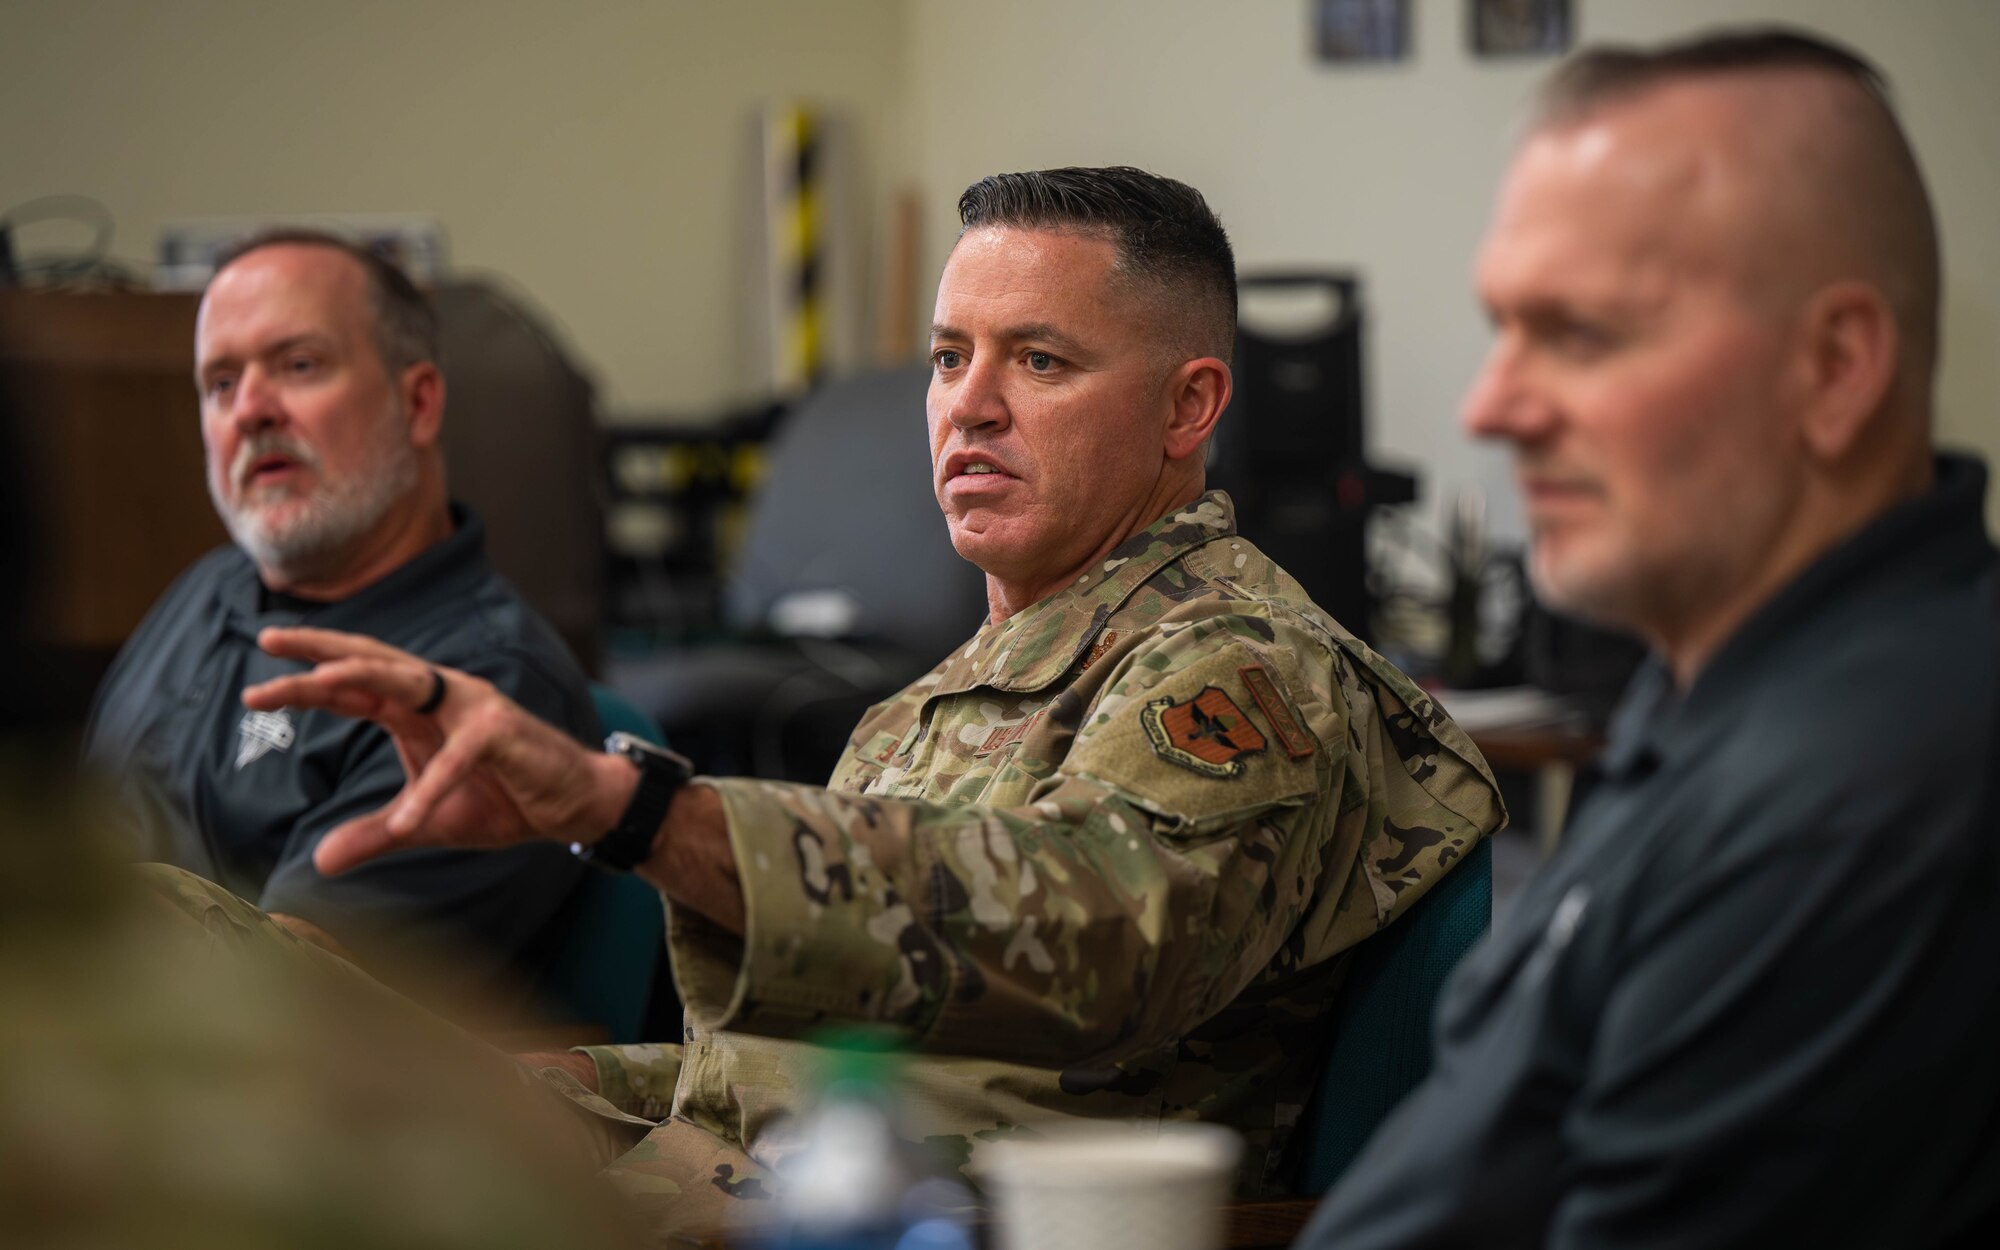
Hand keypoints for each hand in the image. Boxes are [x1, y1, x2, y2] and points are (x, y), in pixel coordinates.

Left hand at [243, 627, 634, 875]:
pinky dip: (431, 790)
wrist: (573, 804)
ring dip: (360, 678)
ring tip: (315, 684)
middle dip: (319, 650)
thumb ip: (375, 833)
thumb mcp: (425, 822)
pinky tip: (407, 821)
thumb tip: (318, 862)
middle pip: (371, 662)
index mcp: (417, 709)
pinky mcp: (502, 735)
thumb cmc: (503, 798)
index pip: (353, 686)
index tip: (255, 686)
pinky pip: (456, 760)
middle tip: (268, 642)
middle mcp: (441, 695)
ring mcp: (473, 708)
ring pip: (408, 682)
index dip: (306, 681)